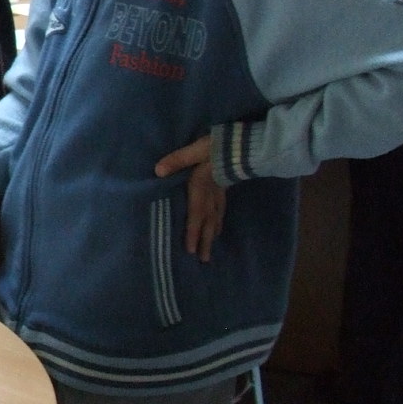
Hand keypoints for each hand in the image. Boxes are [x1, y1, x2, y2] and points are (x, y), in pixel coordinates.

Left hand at [154, 135, 224, 261]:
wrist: (244, 143)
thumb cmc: (217, 146)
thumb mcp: (196, 150)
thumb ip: (178, 160)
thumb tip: (158, 171)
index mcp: (202, 187)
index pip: (197, 214)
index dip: (193, 233)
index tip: (191, 251)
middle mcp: (212, 194)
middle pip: (208, 222)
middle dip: (205, 241)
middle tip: (204, 260)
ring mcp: (221, 192)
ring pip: (216, 217)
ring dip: (213, 234)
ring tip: (210, 247)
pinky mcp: (226, 187)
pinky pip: (222, 209)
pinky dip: (219, 220)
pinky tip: (219, 225)